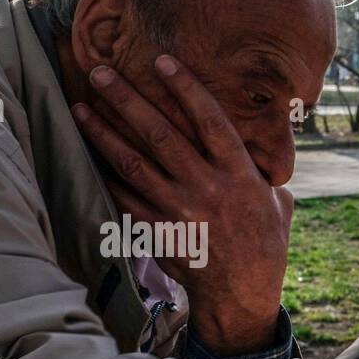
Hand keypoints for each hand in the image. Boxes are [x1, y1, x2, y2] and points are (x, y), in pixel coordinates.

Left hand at [72, 55, 290, 354]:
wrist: (243, 297)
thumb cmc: (266, 248)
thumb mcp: (277, 205)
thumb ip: (262, 173)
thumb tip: (260, 149)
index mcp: (241, 177)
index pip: (211, 122)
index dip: (186, 89)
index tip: (162, 61)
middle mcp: (208, 189)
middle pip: (160, 135)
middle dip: (127, 100)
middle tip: (100, 72)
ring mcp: (180, 211)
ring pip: (132, 163)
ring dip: (103, 132)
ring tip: (80, 106)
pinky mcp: (159, 231)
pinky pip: (125, 197)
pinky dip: (105, 174)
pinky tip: (89, 153)